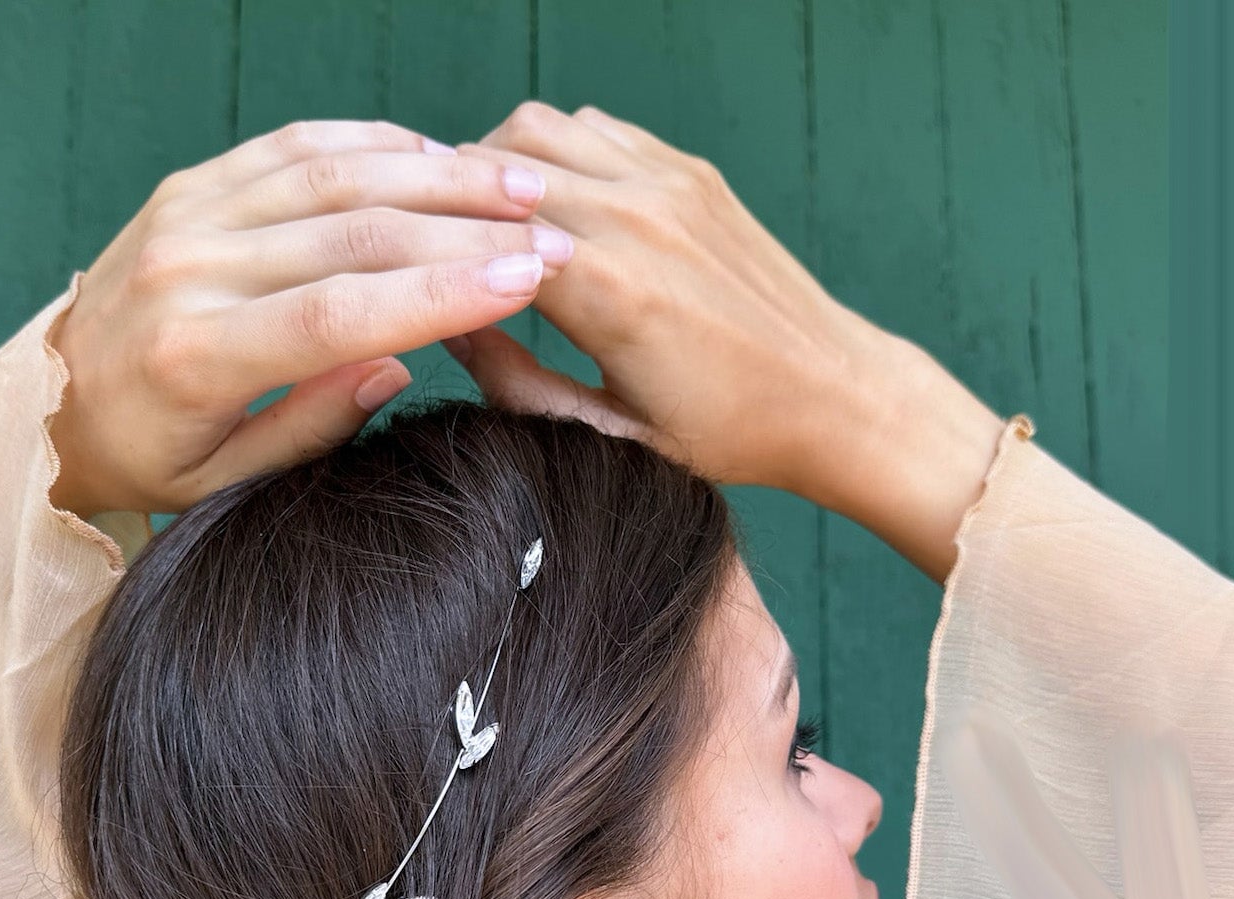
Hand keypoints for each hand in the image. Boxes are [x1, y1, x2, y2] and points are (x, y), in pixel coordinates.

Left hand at [44, 119, 573, 516]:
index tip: (522, 282)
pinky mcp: (191, 187)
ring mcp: (187, 215)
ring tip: (514, 186)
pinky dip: (371, 146)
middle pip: (349, 234)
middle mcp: (188, 270)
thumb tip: (396, 367)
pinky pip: (292, 150)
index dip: (438, 293)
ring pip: (330, 177)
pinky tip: (436, 156)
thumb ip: (308, 428)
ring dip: (433, 175)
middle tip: (548, 237)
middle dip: (462, 232)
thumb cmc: (147, 457)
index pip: (337, 313)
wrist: (49, 402)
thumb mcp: (221, 483)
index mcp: (196, 356)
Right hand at [450, 103, 1006, 581]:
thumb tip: (444, 328)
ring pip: (538, 128)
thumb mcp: (607, 435)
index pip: (476, 235)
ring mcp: (666, 182)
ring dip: (498, 168)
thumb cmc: (724, 434)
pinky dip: (555, 154)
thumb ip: (515, 384)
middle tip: (425, 251)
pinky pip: (593, 128)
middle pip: (494, 169)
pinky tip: (549, 208)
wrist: (833, 394)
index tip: (400, 278)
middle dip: (450, 206)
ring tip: (484, 227)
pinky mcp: (689, 170)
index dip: (428, 253)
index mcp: (608, 291)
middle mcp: (635, 217)